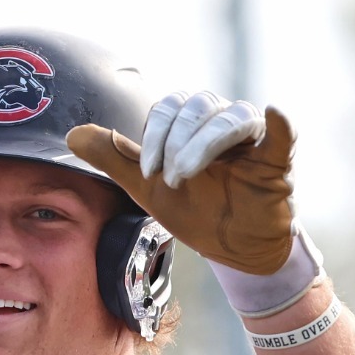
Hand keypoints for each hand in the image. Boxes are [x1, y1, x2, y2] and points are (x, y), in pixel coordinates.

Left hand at [68, 91, 295, 275]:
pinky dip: (281, 123)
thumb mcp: (146, 187)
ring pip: (232, 117)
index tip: (148, 171)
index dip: (156, 134)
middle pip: (199, 105)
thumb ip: (114, 157)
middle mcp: (221, 122)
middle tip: (171, 178)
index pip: (170, 107)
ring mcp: (251, 139)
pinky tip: (275, 113)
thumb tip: (71, 133)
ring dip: (205, 142)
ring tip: (188, 174)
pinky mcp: (277, 160)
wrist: (230, 248)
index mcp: (191, 124)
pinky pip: (283, 134)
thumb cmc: (194, 210)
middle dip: (177, 140)